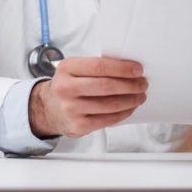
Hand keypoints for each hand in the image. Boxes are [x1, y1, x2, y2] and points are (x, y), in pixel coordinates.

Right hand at [29, 57, 146, 137]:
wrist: (49, 108)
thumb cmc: (69, 85)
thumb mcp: (75, 69)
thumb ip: (97, 67)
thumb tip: (129, 69)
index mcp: (67, 68)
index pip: (99, 66)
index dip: (122, 68)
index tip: (138, 70)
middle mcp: (65, 88)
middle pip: (106, 86)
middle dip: (130, 85)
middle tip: (142, 83)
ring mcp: (70, 108)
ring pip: (109, 105)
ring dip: (130, 100)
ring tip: (139, 96)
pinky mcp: (78, 125)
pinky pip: (107, 120)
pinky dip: (123, 113)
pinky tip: (129, 108)